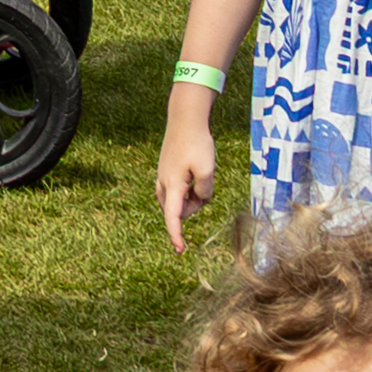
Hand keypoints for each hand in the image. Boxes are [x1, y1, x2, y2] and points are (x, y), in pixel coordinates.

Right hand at [154, 97, 223, 250]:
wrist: (185, 121)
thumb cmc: (196, 144)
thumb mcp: (207, 170)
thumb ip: (205, 192)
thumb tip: (199, 200)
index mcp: (172, 186)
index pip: (173, 217)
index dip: (176, 235)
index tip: (180, 250)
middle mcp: (164, 185)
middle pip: (181, 210)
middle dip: (196, 206)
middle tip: (206, 184)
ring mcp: (164, 179)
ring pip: (181, 201)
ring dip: (194, 196)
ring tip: (202, 173)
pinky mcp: (168, 174)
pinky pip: (181, 191)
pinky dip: (191, 188)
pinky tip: (195, 171)